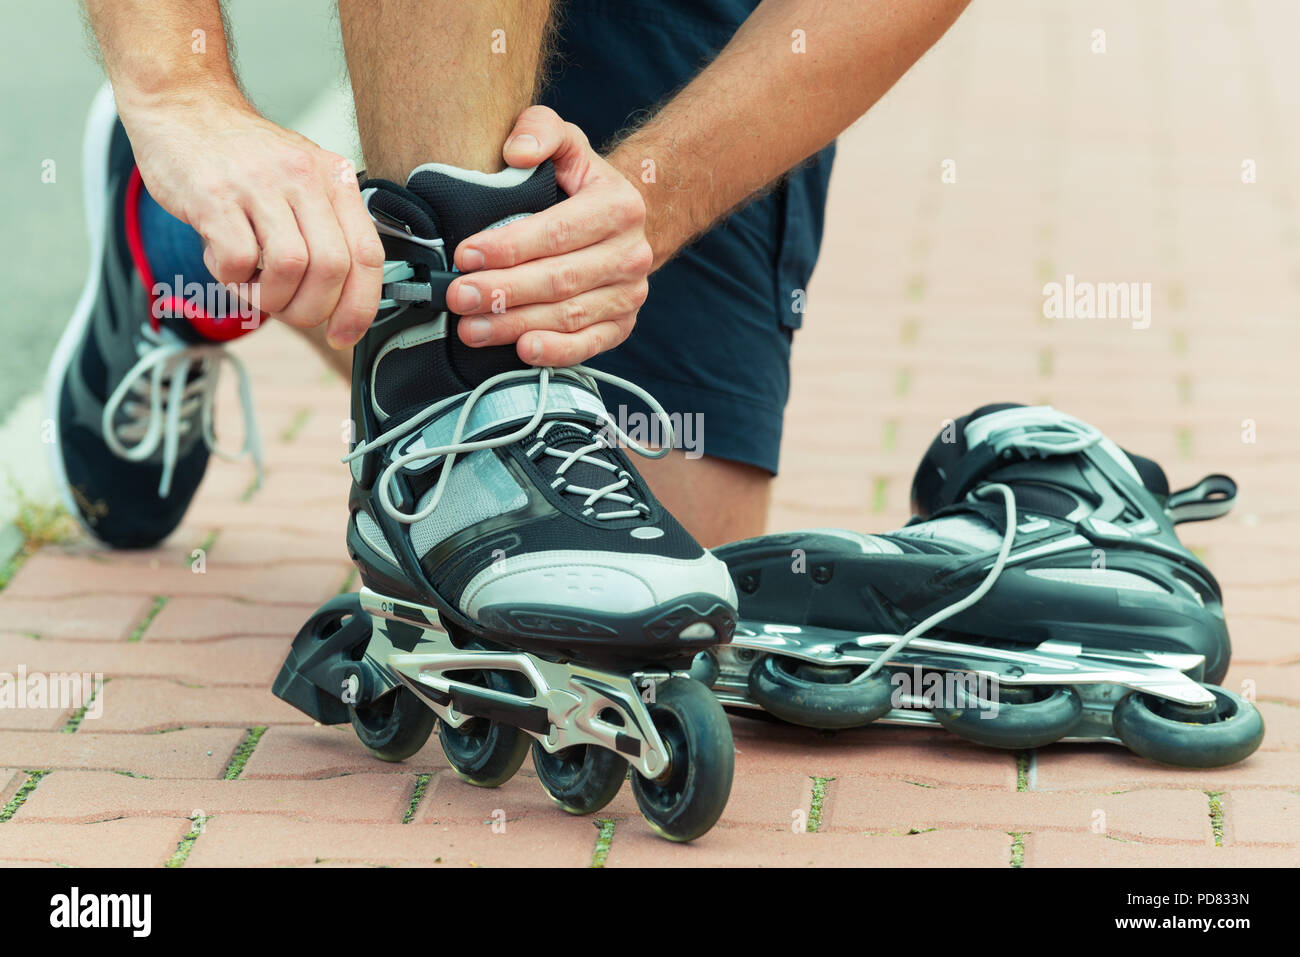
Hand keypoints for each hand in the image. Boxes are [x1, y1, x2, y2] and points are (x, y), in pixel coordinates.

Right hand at [121, 95, 384, 346]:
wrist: (183, 106)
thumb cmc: (243, 158)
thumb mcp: (302, 179)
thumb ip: (327, 230)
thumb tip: (344, 302)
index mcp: (334, 179)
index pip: (368, 256)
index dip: (360, 307)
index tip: (343, 335)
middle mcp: (304, 177)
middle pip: (332, 268)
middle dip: (311, 309)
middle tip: (287, 310)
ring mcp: (259, 184)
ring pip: (290, 268)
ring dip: (270, 297)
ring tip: (251, 284)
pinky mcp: (213, 195)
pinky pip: (237, 260)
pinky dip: (231, 278)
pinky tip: (222, 261)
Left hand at [446, 106, 652, 365]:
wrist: (619, 221)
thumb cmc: (578, 183)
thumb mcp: (564, 142)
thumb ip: (540, 130)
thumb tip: (516, 152)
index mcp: (619, 206)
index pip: (557, 232)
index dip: (508, 247)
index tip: (464, 254)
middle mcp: (632, 253)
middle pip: (559, 279)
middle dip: (502, 291)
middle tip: (456, 296)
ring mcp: (630, 294)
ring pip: (568, 316)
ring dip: (515, 325)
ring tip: (470, 328)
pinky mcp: (622, 324)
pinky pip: (588, 345)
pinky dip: (556, 352)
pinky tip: (522, 350)